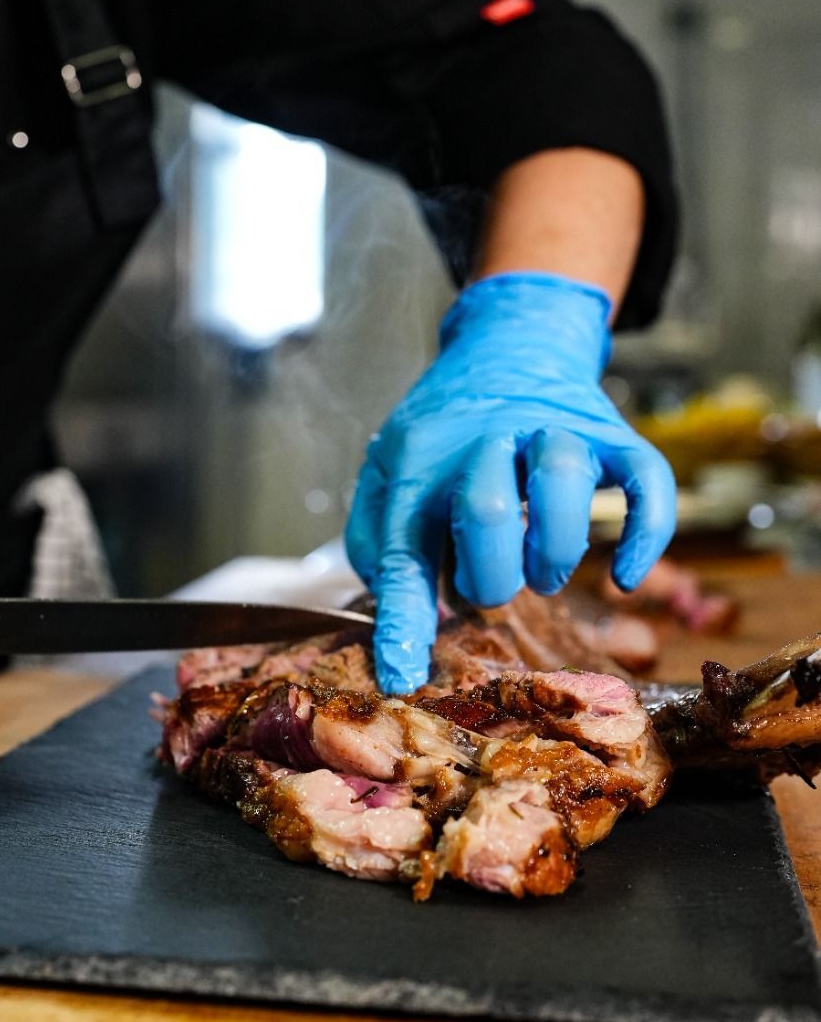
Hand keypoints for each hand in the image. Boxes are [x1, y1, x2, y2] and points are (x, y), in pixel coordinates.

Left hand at [346, 272, 676, 692]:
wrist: (510, 344)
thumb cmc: (444, 435)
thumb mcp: (387, 472)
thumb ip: (374, 540)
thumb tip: (397, 611)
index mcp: (420, 464)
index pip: (402, 549)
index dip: (403, 621)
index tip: (403, 677)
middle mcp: (486, 442)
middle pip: (485, 511)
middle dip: (489, 576)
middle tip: (493, 589)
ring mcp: (554, 432)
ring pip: (562, 481)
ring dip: (554, 548)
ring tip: (544, 573)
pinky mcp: (612, 436)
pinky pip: (646, 478)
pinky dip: (645, 534)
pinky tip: (625, 576)